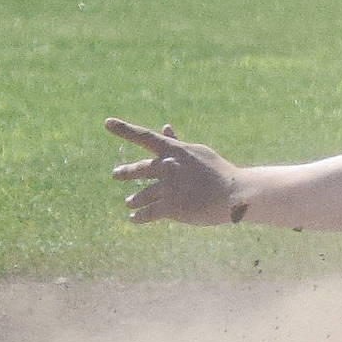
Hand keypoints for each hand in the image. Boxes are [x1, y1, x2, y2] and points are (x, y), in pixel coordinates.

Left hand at [106, 117, 246, 224]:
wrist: (234, 194)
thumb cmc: (217, 172)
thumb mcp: (197, 153)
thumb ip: (176, 142)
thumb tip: (164, 125)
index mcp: (175, 150)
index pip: (145, 137)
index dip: (124, 129)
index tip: (107, 122)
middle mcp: (168, 166)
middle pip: (138, 170)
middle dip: (125, 172)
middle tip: (116, 174)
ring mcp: (168, 187)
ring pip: (140, 195)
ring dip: (134, 200)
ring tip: (130, 203)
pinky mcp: (170, 207)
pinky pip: (146, 214)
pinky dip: (138, 217)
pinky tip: (134, 218)